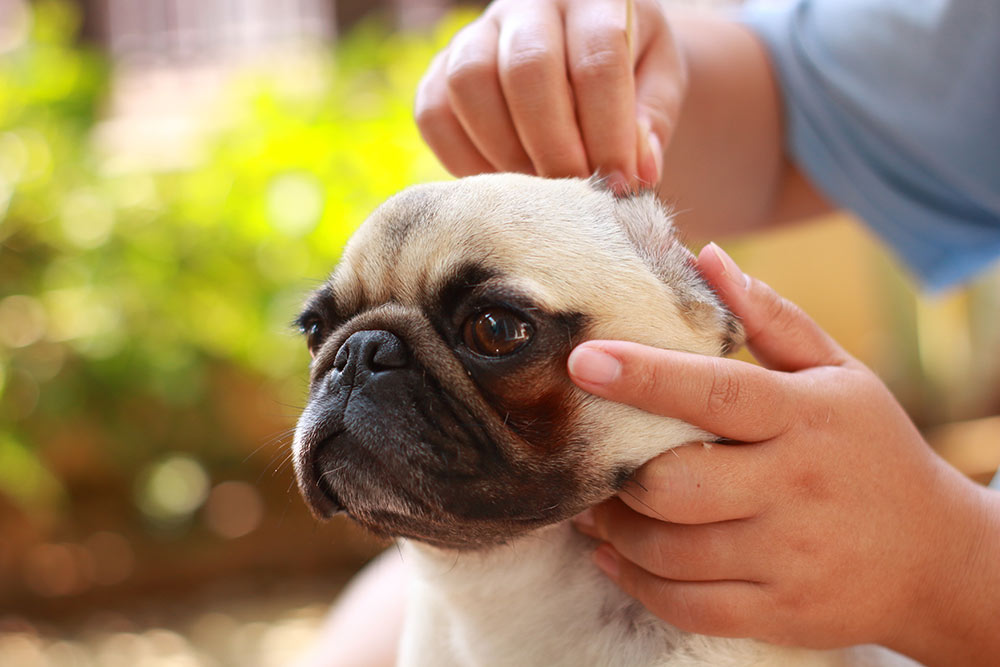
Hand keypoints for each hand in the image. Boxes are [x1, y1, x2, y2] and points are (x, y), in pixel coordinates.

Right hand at [415, 0, 683, 190]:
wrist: (583, 58)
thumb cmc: (629, 75)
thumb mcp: (659, 84)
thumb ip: (651, 122)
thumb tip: (636, 171)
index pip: (598, 57)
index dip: (609, 129)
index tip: (619, 183)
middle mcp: (528, 4)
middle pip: (527, 69)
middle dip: (554, 146)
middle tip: (574, 192)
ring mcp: (476, 33)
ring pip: (469, 83)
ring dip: (505, 151)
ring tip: (538, 190)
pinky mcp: (440, 69)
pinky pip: (433, 113)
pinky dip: (462, 159)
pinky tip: (500, 185)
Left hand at [567, 244, 999, 664]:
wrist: (938, 558)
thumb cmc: (870, 450)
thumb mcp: (838, 373)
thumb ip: (770, 317)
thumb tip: (704, 256)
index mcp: (805, 418)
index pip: (716, 393)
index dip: (645, 376)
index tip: (583, 360)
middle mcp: (795, 489)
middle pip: (674, 483)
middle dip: (616, 472)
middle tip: (587, 455)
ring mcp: (788, 557)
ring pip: (669, 550)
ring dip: (613, 528)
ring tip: (594, 504)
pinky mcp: (780, 611)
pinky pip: (685, 605)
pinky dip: (634, 580)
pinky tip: (613, 554)